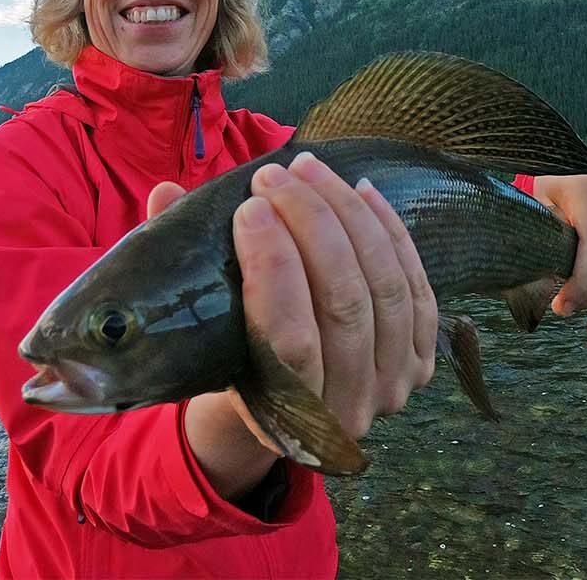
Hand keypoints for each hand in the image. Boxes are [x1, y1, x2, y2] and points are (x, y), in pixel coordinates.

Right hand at [154, 153, 435, 477]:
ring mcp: (393, 387)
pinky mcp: (420, 360)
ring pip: (385, 287)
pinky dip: (391, 232)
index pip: (289, 337)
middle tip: (274, 177)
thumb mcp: (198, 329)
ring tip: (309, 169)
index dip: (273, 266)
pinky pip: (416, 286)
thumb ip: (177, 265)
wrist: (280, 408)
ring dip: (348, 216)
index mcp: (285, 416)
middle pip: (344, 303)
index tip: (249, 207)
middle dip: (311, 225)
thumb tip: (165, 195)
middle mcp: (348, 411)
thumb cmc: (228, 360)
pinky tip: (362, 190)